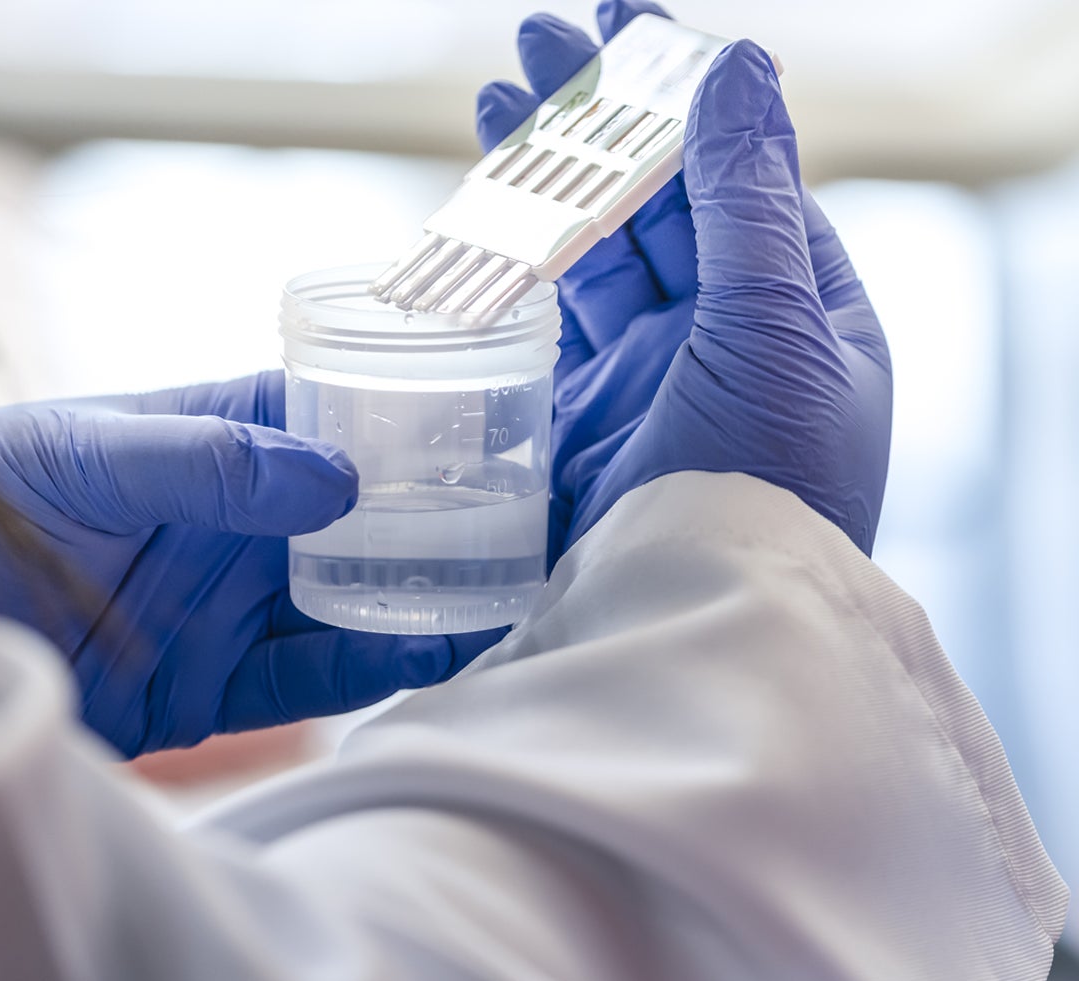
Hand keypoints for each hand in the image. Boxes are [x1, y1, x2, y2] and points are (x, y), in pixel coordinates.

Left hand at [0, 372, 497, 756]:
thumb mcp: (92, 455)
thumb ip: (210, 462)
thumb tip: (337, 476)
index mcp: (215, 445)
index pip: (334, 422)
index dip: (408, 423)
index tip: (488, 428)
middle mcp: (238, 526)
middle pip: (361, 522)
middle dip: (436, 521)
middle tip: (525, 523)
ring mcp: (229, 605)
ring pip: (350, 602)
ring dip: (422, 599)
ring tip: (506, 593)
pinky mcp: (212, 686)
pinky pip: (308, 677)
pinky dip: (369, 667)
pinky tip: (432, 650)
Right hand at [478, 0, 890, 554]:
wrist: (697, 610)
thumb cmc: (769, 478)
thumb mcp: (777, 326)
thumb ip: (749, 197)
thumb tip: (738, 67)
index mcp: (803, 306)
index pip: (739, 172)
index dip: (682, 93)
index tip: (622, 24)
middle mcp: (727, 334)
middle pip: (658, 200)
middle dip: (598, 121)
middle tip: (535, 42)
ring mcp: (650, 374)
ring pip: (595, 250)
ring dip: (549, 176)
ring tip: (498, 100)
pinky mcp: (581, 415)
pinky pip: (548, 317)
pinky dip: (518, 261)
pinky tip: (488, 209)